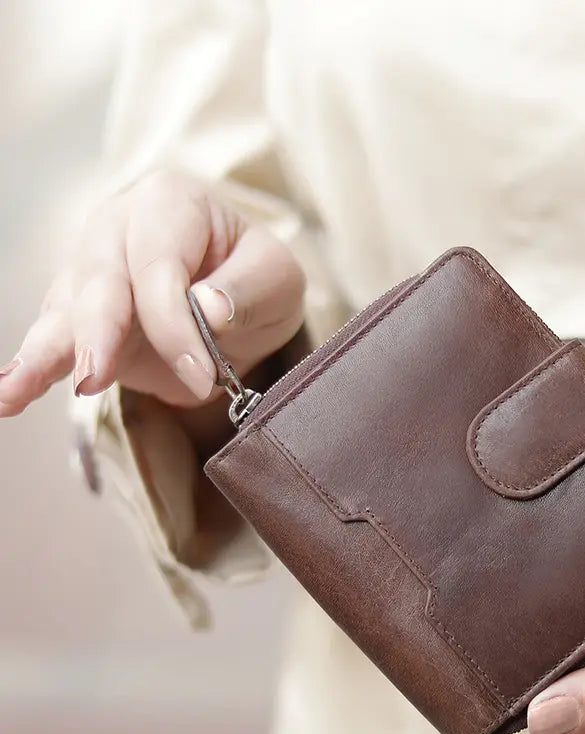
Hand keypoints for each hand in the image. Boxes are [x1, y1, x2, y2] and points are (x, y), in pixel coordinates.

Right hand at [0, 169, 304, 415]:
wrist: (242, 303)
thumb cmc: (256, 280)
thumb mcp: (275, 278)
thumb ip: (247, 290)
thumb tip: (207, 309)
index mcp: (170, 203)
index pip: (159, 265)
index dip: (175, 323)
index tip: (204, 372)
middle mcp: (117, 227)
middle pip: (99, 280)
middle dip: (99, 332)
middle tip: (98, 378)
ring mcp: (90, 271)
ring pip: (64, 311)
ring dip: (43, 353)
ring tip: (13, 391)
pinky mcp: (79, 319)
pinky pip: (51, 342)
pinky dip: (29, 371)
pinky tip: (6, 395)